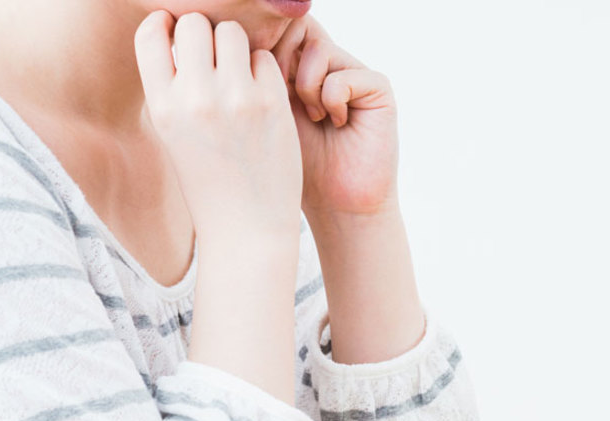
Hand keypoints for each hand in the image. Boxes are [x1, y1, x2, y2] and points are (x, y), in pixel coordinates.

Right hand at [134, 10, 301, 403]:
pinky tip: (261, 93)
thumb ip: (174, 89)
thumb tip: (177, 34)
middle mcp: (196, 98)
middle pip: (194, 23)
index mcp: (162, 106)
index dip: (165, 28)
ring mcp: (237, 100)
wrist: (247, 228)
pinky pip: (266, 59)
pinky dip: (263, 69)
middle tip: (214, 56)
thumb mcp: (174, 136)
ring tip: (238, 71)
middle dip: (203, 32)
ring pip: (232, 32)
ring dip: (235, 44)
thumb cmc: (209, 183)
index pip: (151, 33)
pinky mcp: (273, 105)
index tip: (177, 39)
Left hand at [271, 16, 400, 218]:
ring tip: (312, 116)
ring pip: (317, 48)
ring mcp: (354, 73)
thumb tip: (232, 39)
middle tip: (281, 95)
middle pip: (298, 26)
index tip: (254, 84)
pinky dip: (331, 99)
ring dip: (306, 84)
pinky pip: (343, 75)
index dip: (261, 48)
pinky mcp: (377, 88)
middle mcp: (328, 64)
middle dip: (281, 59)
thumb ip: (253, 74)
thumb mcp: (262, 114)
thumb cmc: (293, 167)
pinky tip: (335, 124)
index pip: (276, 27)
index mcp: (297, 65)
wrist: (337, 204)